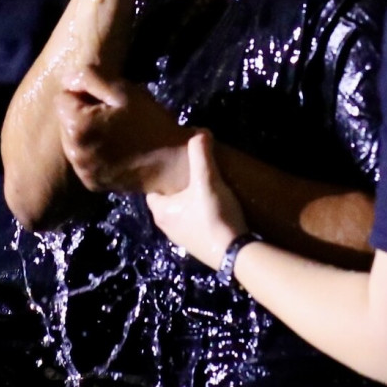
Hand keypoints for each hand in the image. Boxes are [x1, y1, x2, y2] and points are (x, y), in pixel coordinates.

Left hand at [57, 66, 189, 194]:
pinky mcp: (90, 182)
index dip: (85, 94)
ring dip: (87, 133)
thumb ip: (90, 78)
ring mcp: (82, 170)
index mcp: (77, 126)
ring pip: (72, 140)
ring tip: (115, 133)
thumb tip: (67, 80)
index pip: (63, 98)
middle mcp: (73, 151)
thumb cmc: (150, 121)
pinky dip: (93, 152)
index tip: (108, 101)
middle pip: (65, 120)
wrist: (173, 162)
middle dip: (83, 114)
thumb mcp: (123, 91)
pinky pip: (83, 159)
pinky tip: (116, 150)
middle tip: (113, 115)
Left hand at [146, 132, 247, 271]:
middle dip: (176, 182)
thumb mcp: (207, 182)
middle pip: (167, 197)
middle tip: (188, 165)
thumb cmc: (214, 217)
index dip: (159, 172)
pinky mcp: (198, 243)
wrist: (235, 254)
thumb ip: (201, 155)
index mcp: (161, 211)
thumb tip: (199, 131)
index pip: (151, 187)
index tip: (170, 159)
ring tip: (202, 180)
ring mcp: (182, 237)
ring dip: (189, 197)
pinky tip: (212, 201)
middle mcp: (167, 226)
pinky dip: (198, 209)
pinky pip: (193, 220)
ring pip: (181, 209)